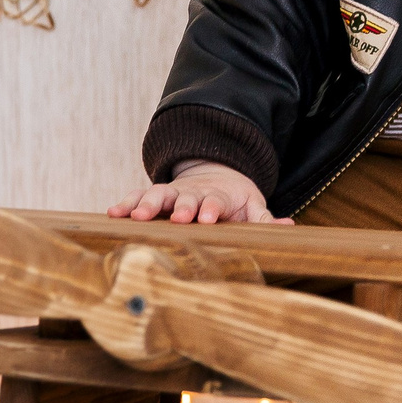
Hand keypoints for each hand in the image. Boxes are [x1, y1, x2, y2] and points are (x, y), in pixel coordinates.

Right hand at [108, 160, 287, 224]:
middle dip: (179, 206)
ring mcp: (173, 193)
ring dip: (145, 205)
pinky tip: (113, 214)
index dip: (210, 208)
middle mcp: (193, 192)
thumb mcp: (252, 207)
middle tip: (175, 217)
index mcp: (218, 196)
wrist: (216, 175)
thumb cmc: (234, 200)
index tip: (206, 218)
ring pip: (157, 195)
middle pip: (185, 197)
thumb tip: (288, 227)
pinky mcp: (157, 196)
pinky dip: (126, 204)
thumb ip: (264, 219)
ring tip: (133, 216)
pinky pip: (138, 197)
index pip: (215, 201)